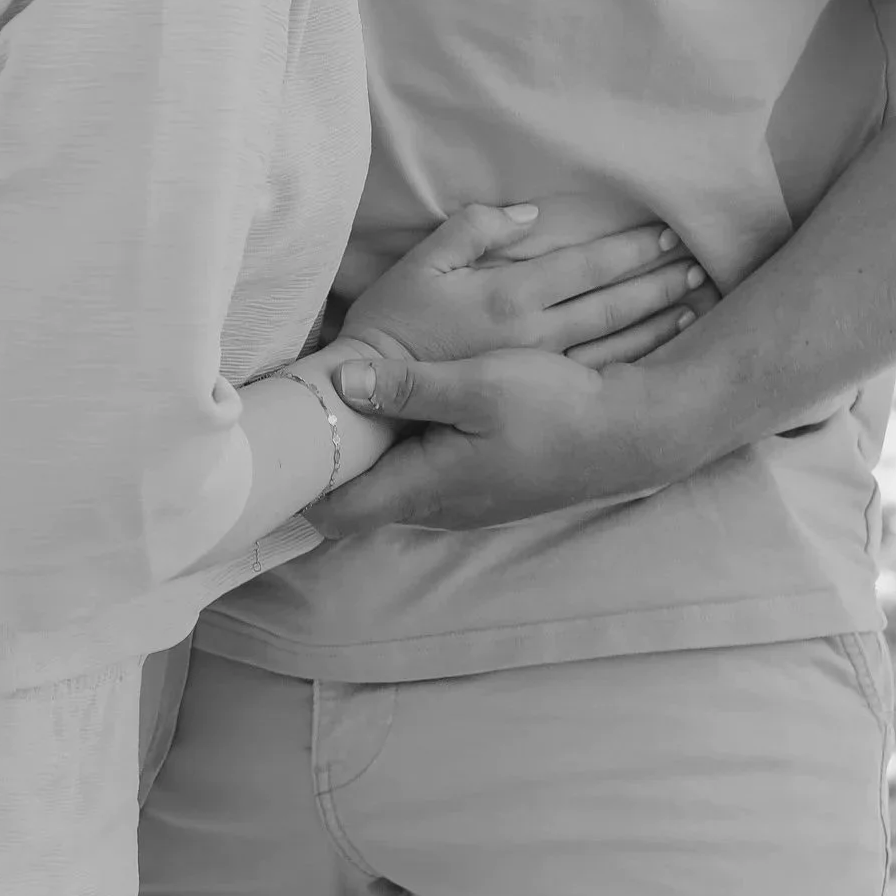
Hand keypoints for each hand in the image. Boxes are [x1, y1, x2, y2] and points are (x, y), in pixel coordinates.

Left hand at [309, 336, 705, 535]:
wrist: (631, 432)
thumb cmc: (555, 411)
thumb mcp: (477, 385)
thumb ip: (408, 386)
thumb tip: (342, 385)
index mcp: (426, 487)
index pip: (340, 511)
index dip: (298, 494)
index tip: (265, 468)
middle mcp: (438, 505)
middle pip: (360, 497)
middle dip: (326, 466)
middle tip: (289, 426)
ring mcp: (463, 500)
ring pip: (393, 483)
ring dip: (366, 455)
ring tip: (330, 415)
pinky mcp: (484, 484)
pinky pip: (424, 473)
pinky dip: (402, 448)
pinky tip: (398, 412)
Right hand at [337, 198, 708, 372]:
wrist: (369, 401)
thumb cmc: (390, 327)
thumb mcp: (421, 264)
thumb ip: (473, 230)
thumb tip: (525, 214)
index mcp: (511, 297)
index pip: (587, 268)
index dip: (631, 250)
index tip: (668, 234)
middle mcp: (536, 336)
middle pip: (612, 304)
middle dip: (658, 281)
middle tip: (701, 266)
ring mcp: (538, 374)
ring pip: (615, 343)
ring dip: (656, 320)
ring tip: (694, 302)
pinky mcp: (532, 401)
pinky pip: (598, 377)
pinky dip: (635, 360)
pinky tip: (658, 349)